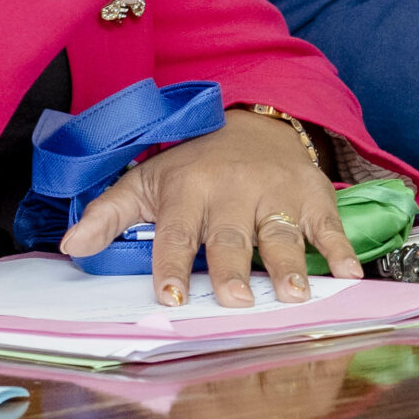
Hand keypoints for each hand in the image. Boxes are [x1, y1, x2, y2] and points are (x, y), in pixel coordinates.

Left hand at [56, 109, 360, 308]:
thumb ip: (107, 215)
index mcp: (187, 190)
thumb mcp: (145, 181)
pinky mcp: (311, 194)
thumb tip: (69, 248)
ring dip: (287, 263)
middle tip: (235, 298)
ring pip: (279, 232)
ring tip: (291, 293)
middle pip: (230, 236)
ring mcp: (274, 192)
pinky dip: (341, 246)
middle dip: (231, 267)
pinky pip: (328, 223)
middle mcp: (231, 191)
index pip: (175, 232)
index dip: (170, 264)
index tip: (170, 296)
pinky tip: (348, 271)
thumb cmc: (192, 164)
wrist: (252, 121)